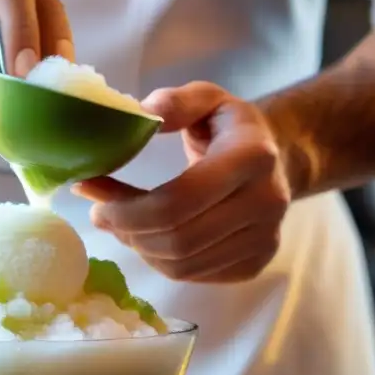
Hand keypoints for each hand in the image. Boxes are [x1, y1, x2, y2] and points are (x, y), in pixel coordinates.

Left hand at [73, 82, 291, 283]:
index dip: (128, 209)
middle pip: (178, 240)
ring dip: (140, 248)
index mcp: (251, 156)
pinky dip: (161, 261)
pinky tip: (149, 237)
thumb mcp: (205, 98)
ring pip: (182, 266)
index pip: (177, 201)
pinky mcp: (256, 264)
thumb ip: (174, 103)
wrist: (277, 158)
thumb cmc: (229, 127)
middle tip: (102, 215)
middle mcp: (266, 202)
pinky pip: (194, 276)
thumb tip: (138, 116)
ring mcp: (264, 239)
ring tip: (122, 225)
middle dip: (128, 231)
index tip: (96, 201)